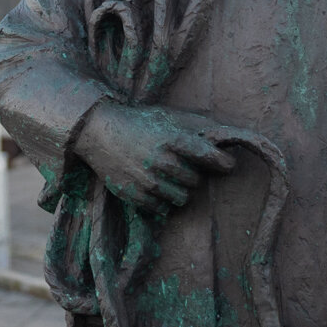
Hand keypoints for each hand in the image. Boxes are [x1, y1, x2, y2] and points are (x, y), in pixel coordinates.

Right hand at [71, 101, 234, 213]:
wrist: (98, 131)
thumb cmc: (137, 123)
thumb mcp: (165, 118)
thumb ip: (193, 127)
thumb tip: (226, 136)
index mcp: (171, 139)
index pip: (208, 155)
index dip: (222, 162)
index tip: (228, 165)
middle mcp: (161, 161)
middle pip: (195, 181)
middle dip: (191, 174)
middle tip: (179, 166)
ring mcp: (148, 180)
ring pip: (181, 198)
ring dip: (178, 189)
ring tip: (165, 177)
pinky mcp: (135, 195)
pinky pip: (162, 209)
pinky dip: (161, 201)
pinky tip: (152, 186)